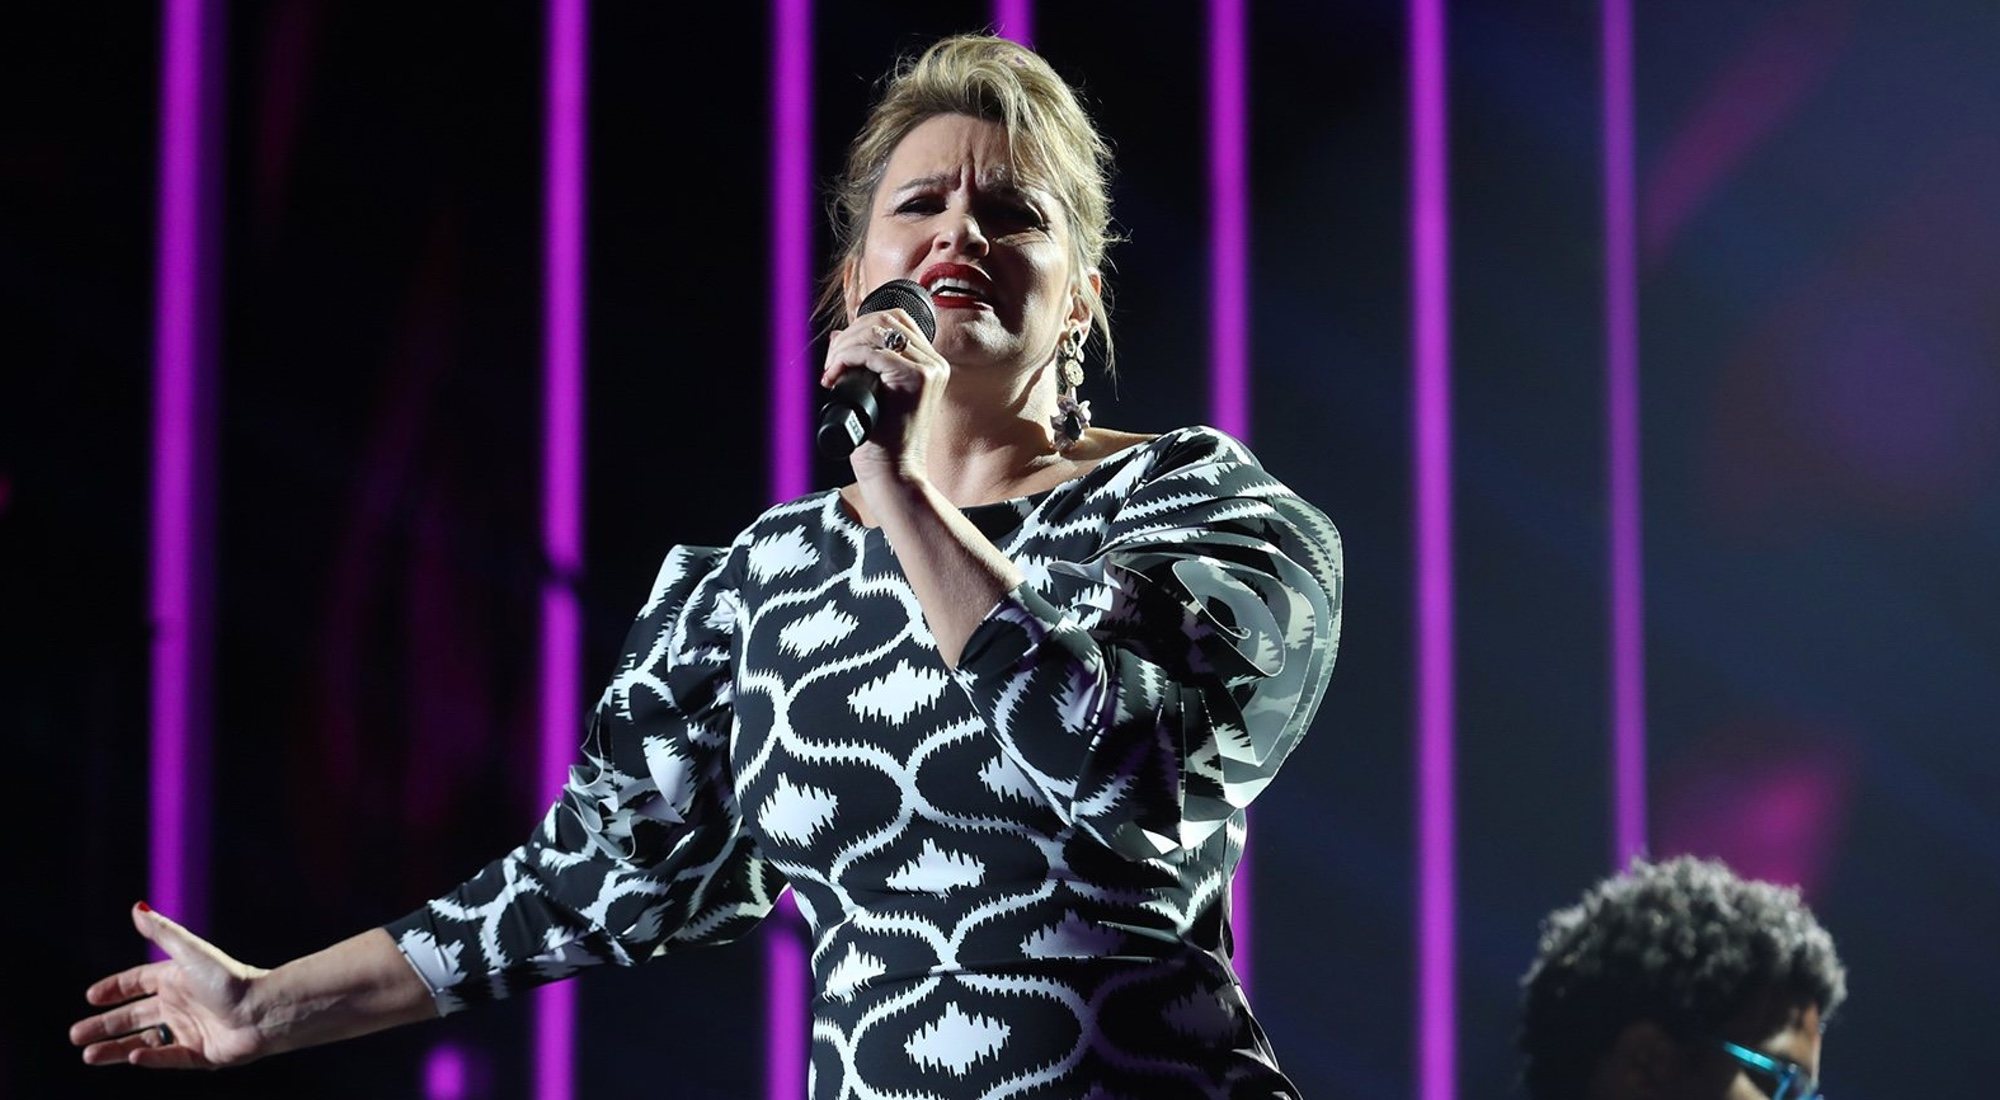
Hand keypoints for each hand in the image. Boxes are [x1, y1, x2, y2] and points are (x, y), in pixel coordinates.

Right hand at [70, 903, 270, 1068]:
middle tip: (75, 1035)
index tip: (90, 997)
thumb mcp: (191, 954)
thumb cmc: (230, 980)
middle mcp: (181, 1004)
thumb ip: (163, 933)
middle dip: (104, 1025)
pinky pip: (169, 1057)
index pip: (137, 984)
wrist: (265, 1010)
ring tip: (88, 1055)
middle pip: (134, 1016)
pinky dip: (151, 1058)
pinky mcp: (200, 1053)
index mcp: (177, 979)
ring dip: (116, 1048)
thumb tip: (137, 907)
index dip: (114, 990)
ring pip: (144, 1041)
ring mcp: (190, 1030)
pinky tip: (132, 1058)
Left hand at [820, 306, 947, 484]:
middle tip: (831, 365)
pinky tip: (834, 378)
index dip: (860, 329)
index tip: (839, 357)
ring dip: (844, 346)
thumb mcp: (872, 394)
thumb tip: (837, 336)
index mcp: (928, 364)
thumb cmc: (881, 441)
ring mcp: (928, 369)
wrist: (894, 473)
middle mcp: (934, 362)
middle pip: (885, 318)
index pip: (895, 320)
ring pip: (877, 330)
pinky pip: (871, 352)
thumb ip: (863, 364)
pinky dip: (846, 359)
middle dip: (849, 335)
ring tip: (831, 372)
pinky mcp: (915, 379)